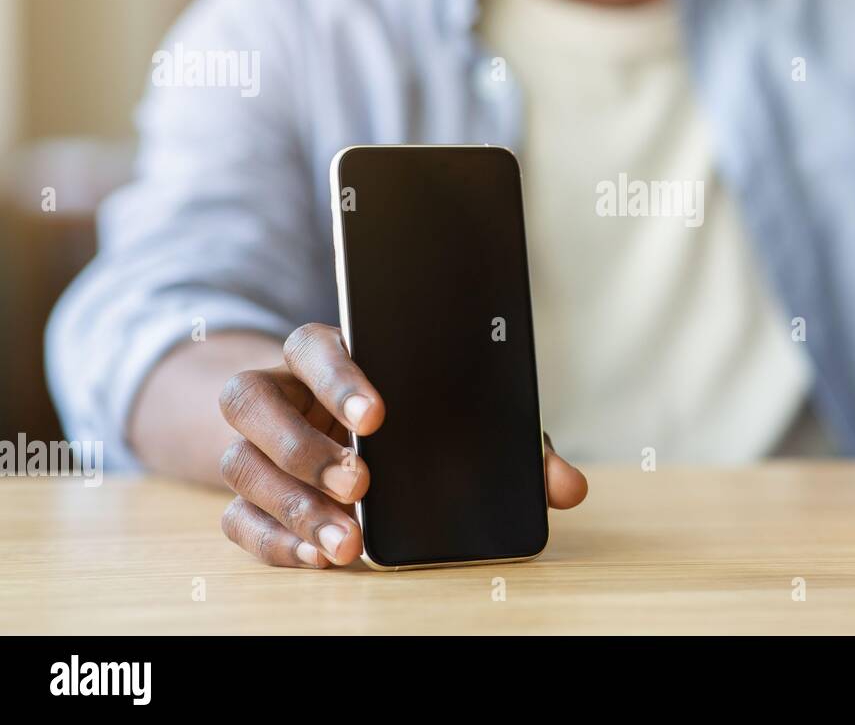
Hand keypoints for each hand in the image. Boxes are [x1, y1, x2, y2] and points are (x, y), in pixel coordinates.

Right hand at [218, 323, 587, 566]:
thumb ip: (511, 444)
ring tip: (347, 542)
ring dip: (293, 506)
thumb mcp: (455, 416)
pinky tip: (319, 557)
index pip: (314, 348)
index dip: (340, 378)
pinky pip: (235, 518)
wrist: (326, 423)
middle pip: (253, 403)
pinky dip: (275, 541)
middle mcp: (278, 391)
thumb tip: (567, 488)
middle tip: (361, 485)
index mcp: (322, 354)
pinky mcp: (243, 493)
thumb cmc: (406, 413)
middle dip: (306, 448)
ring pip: (240, 464)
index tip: (379, 415)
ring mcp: (253, 442)